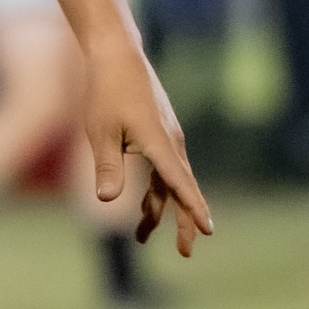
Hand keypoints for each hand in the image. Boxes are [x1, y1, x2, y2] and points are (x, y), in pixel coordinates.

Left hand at [83, 40, 213, 256]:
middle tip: (185, 252)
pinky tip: (145, 208)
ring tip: (142, 237)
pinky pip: (163, 170)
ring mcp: (167, 138)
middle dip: (183, 221)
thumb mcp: (100, 132)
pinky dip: (155, 191)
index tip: (207, 231)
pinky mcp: (160, 135)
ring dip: (159, 210)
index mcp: (159, 143)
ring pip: (169, 182)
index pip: (180, 183)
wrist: (118, 57)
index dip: (192, 208)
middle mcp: (170, 142)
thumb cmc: (105, 93)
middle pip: (181, 189)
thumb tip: (107, 200)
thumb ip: (107, 166)